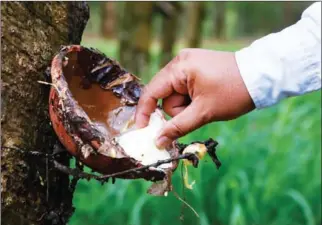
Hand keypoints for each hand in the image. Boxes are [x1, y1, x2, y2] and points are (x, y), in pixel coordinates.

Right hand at [135, 48, 254, 147]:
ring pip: (176, 95)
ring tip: (207, 105)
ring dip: (188, 106)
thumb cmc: (233, 93)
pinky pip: (185, 89)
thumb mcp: (204, 113)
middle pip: (165, 95)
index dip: (145, 113)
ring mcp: (189, 63)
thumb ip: (177, 127)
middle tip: (197, 114)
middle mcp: (181, 61)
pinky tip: (207, 100)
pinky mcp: (197, 68)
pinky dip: (192, 100)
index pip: (152, 92)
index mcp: (180, 67)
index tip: (142, 131)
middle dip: (178, 110)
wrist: (263, 77)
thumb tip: (157, 142)